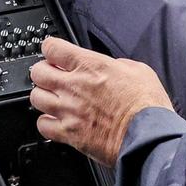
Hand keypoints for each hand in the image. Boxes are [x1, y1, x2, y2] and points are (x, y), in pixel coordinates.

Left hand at [29, 36, 173, 165]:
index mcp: (91, 66)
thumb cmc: (148, 106)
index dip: (51, 49)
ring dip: (44, 96)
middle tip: (52, 76)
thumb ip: (118, 64)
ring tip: (54, 99)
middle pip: (38, 72)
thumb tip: (111, 66)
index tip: (54, 53)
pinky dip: (46, 123)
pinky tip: (57, 121)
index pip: (53, 48)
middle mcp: (74, 86)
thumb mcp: (139, 70)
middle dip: (43, 72)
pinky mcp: (69, 134)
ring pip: (36, 98)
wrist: (149, 137)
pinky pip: (42, 126)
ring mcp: (69, 111)